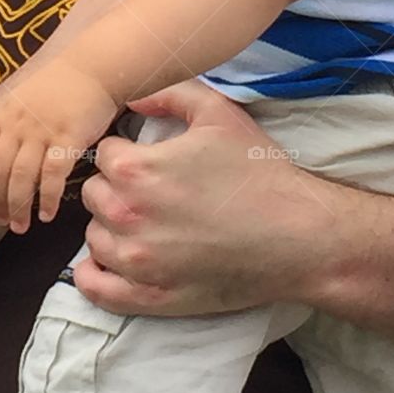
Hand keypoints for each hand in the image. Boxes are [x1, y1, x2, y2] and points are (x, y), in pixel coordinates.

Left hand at [0, 60, 118, 232]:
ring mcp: (42, 131)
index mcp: (4, 114)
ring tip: (20, 226)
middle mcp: (18, 124)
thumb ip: (11, 122)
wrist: (94, 67)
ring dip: (18, 206)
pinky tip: (47, 214)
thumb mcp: (25, 97)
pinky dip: (47, 198)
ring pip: (22, 177)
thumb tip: (0, 151)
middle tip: (1, 221)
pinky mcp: (68, 138)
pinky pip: (52, 175)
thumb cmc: (61, 84)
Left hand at [74, 79, 339, 314]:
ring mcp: (137, 263)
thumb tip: (131, 98)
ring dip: (110, 226)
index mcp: (137, 171)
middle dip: (114, 186)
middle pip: (93, 195)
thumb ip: (168, 95)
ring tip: (140, 220)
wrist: (299, 235)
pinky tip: (109, 261)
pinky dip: (94, 274)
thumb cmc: (260, 172)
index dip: (124, 151)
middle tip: (145, 188)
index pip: (104, 154)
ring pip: (94, 238)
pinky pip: (96, 288)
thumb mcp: (217, 113)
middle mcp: (127, 217)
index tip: (143, 156)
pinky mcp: (151, 297)